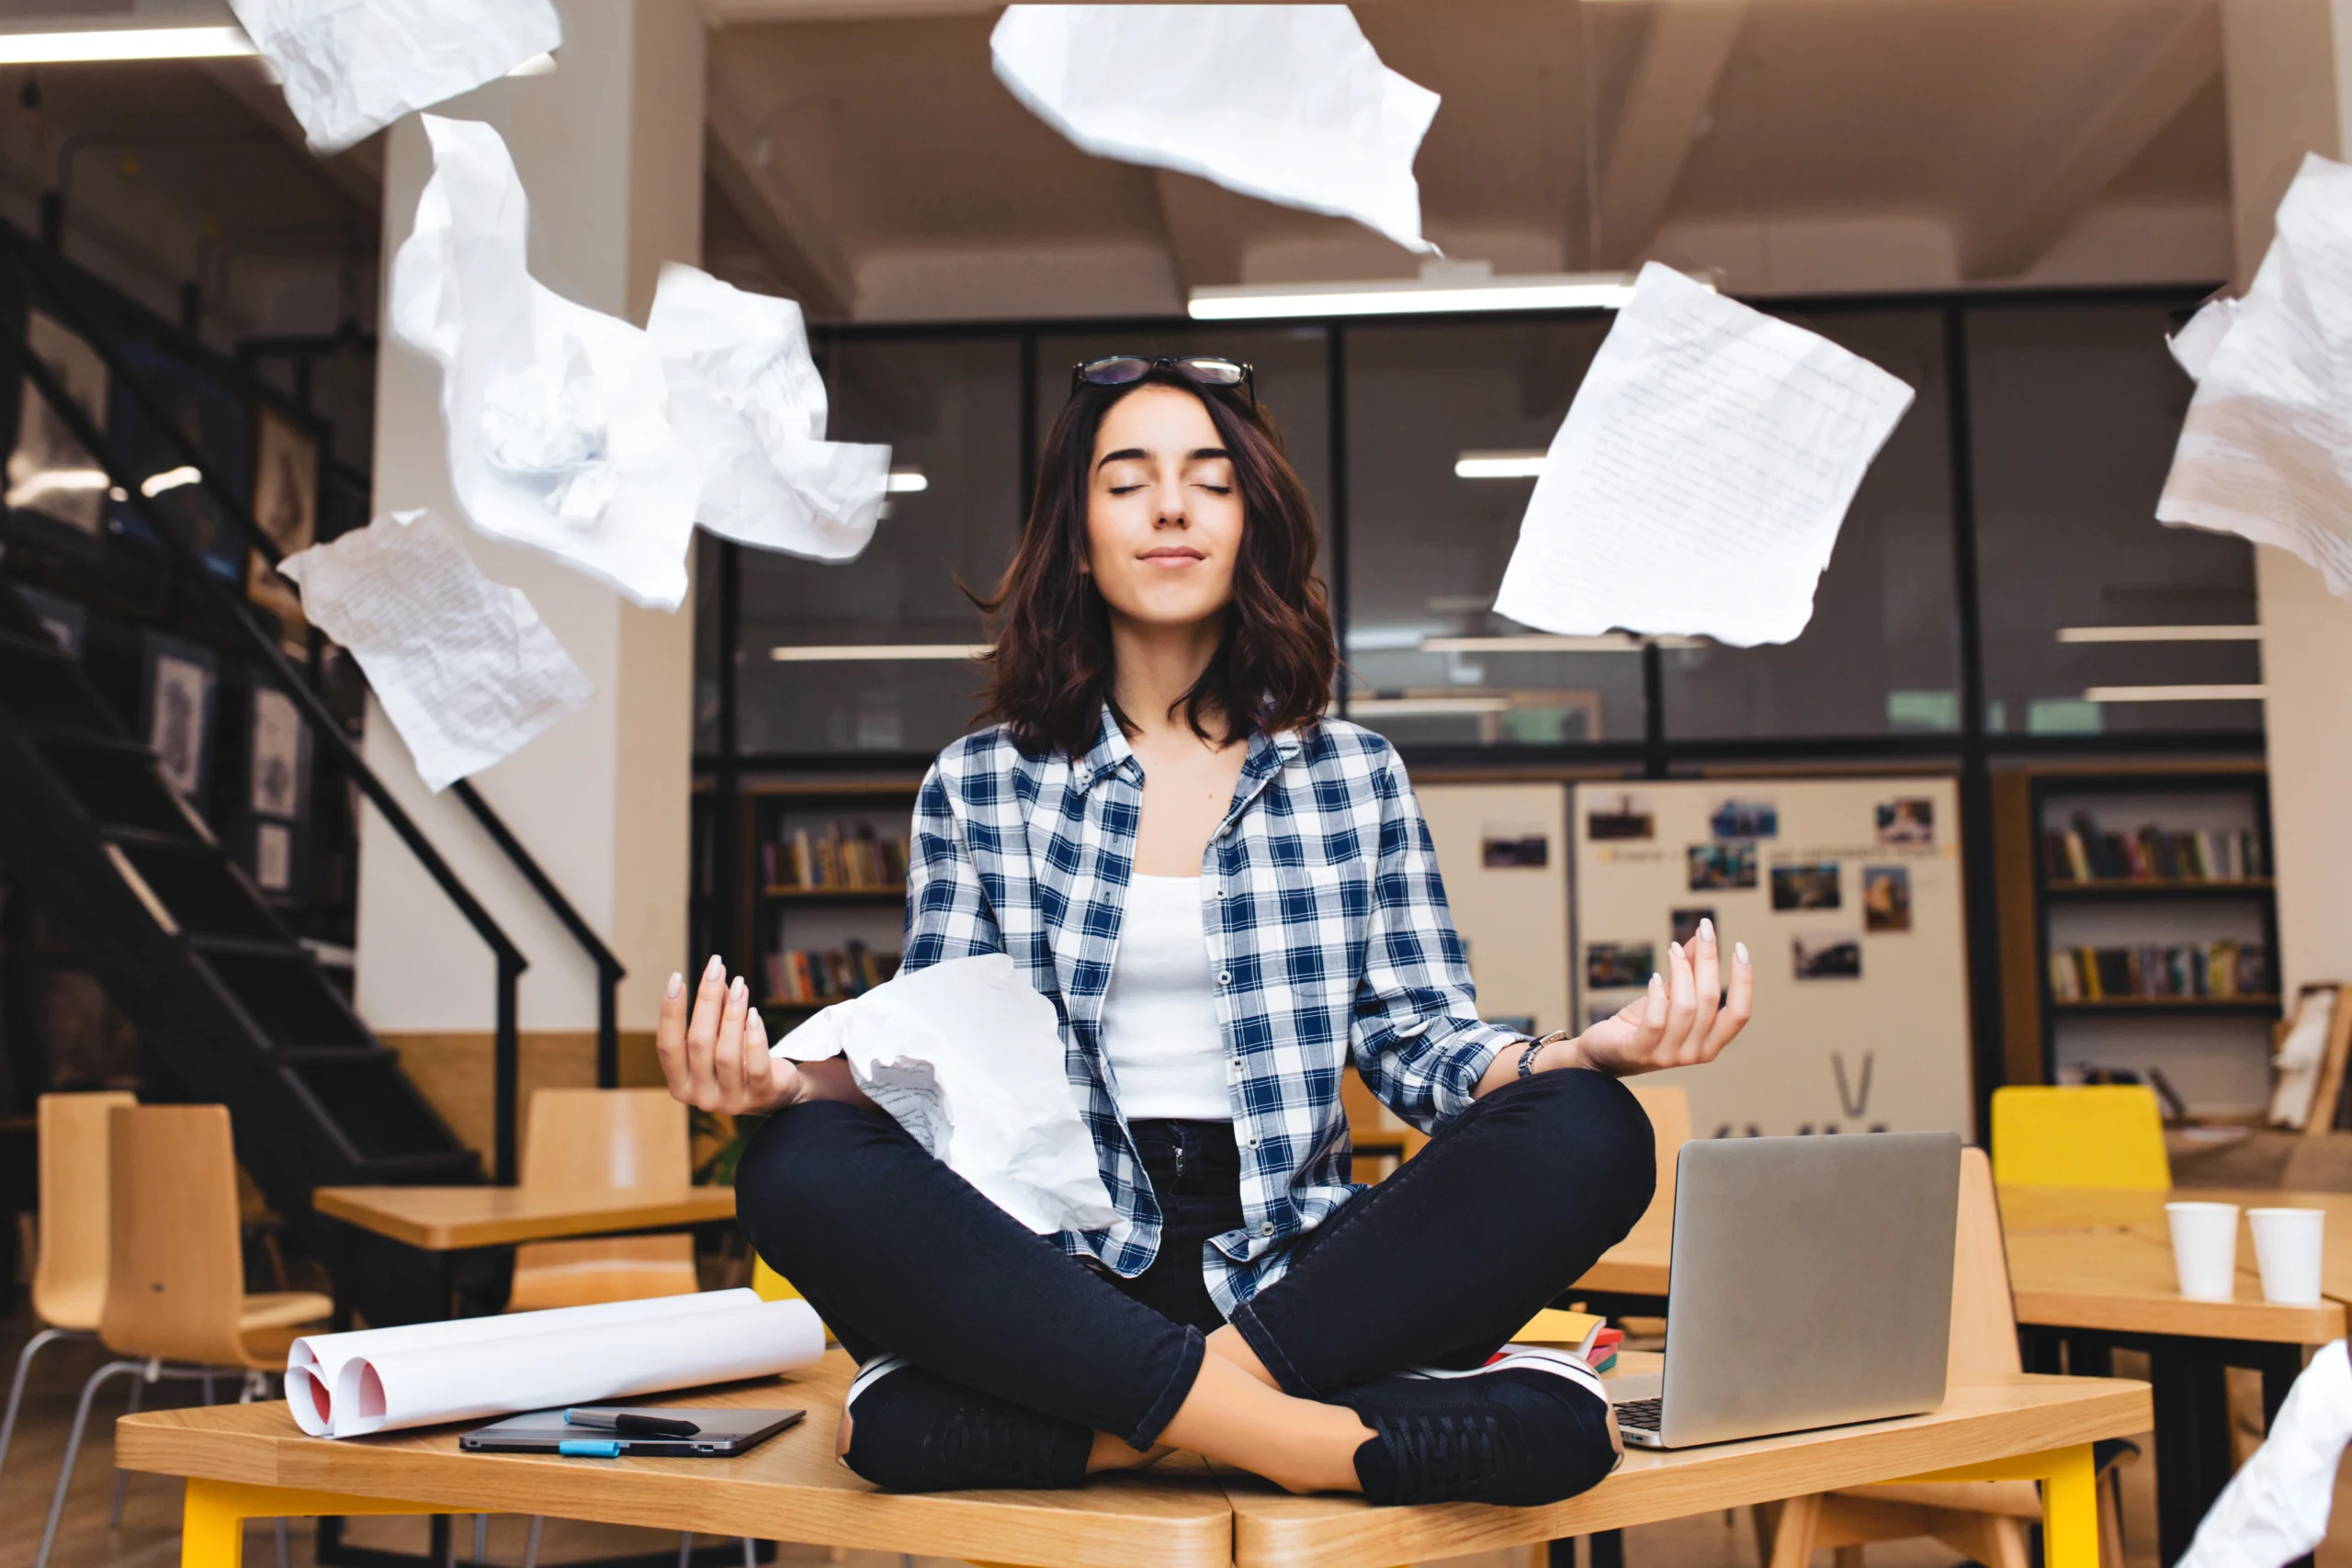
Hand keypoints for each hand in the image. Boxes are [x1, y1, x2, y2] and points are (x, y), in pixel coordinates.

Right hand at [654, 955, 801, 1114]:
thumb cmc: (739, 1059)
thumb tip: (714, 979)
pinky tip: (754, 1013)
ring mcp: (731, 1101)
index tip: (677, 977)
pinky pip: (756, 1064)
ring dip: (732, 1014)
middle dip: (707, 1000)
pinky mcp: (761, 1097)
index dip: (670, 1011)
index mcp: (680, 1084)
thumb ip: (715, 1012)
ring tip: (739, 984)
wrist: (776, 1090)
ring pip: (726, 1053)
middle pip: (699, 1043)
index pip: (668, 1045)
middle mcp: (701, 1097)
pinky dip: (754, 1036)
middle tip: (716, 968)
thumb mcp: (720, 1037)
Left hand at [1561, 918, 1751, 1077]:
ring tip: (1673, 948)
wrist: (1603, 1051)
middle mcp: (1695, 1053)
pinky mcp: (1639, 1051)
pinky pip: (1655, 1020)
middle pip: (1709, 1000)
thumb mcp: (1669, 996)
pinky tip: (1653, 977)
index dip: (1743, 980)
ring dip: (1681, 970)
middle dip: (1708, 960)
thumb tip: (1701, 938)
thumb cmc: (1641, 1024)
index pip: (1739, 1013)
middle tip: (1704, 931)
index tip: (1739, 947)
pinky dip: (1656, 994)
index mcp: (1710, 1043)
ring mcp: (1668, 1056)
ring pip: (1685, 1007)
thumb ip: (1688, 972)